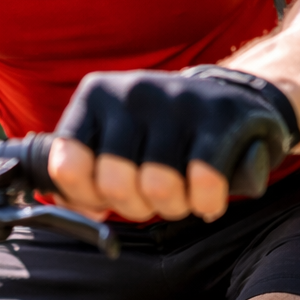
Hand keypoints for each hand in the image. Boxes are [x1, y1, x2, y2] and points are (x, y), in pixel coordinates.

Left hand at [49, 67, 299, 222]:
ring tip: (182, 194)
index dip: (87, 195)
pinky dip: (207, 203)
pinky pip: (205, 183)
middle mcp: (131, 91)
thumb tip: (74, 208)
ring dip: (174, 207)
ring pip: (160, 188)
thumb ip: (83, 173)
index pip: (68, 163)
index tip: (104, 199)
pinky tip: (208, 195)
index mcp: (94, 96)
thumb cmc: (161, 132)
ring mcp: (176, 101)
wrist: (232, 99)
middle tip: (151, 199)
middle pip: (115, 184)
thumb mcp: (113, 139)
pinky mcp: (219, 117)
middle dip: (135, 207)